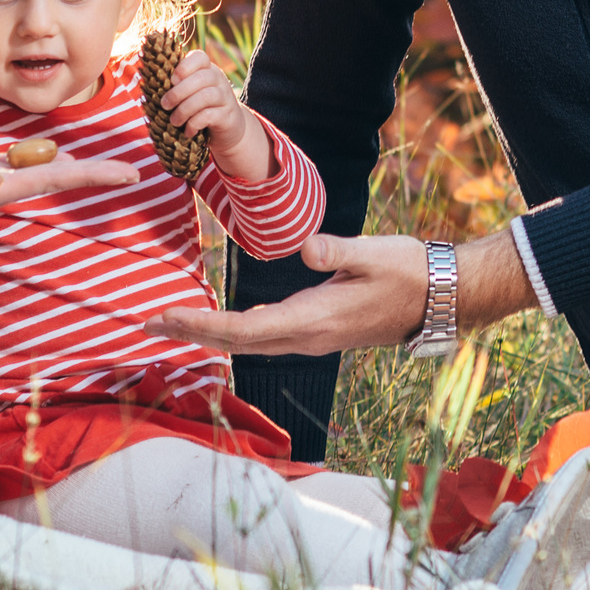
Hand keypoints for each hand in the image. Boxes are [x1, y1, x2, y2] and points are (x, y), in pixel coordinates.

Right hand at [0, 150, 136, 250]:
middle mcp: (2, 185)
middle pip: (58, 174)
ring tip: (108, 169)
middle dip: (95, 173)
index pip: (57, 177)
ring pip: (42, 169)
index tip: (131, 175)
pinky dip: (44, 158)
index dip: (94, 174)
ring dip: (75, 168)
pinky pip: (20, 164)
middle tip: (134, 172)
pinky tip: (55, 156)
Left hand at [145, 229, 538, 354]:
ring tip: (171, 323)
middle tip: (147, 324)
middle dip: (191, 332)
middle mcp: (308, 336)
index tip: (165, 317)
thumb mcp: (374, 254)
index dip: (202, 324)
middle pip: (237, 340)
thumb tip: (306, 248)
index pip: (245, 328)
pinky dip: (234, 330)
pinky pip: (265, 336)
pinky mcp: (319, 329)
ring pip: (249, 341)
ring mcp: (313, 337)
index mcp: (314, 319)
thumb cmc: (409, 270)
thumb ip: (337, 251)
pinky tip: (219, 323)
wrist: (443, 297)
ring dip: (209, 332)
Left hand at [161, 50, 270, 181]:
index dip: (184, 66)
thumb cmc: (201, 108)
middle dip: (178, 92)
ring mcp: (225, 97)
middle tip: (164, 105)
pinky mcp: (227, 116)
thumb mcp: (192, 92)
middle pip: (201, 78)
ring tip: (174, 121)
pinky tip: (187, 131)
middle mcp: (218, 80)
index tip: (171, 80)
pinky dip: (194, 123)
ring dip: (184, 109)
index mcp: (207, 69)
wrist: (229, 129)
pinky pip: (209, 115)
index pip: (200, 57)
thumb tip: (147, 79)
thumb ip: (177, 84)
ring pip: (206, 96)